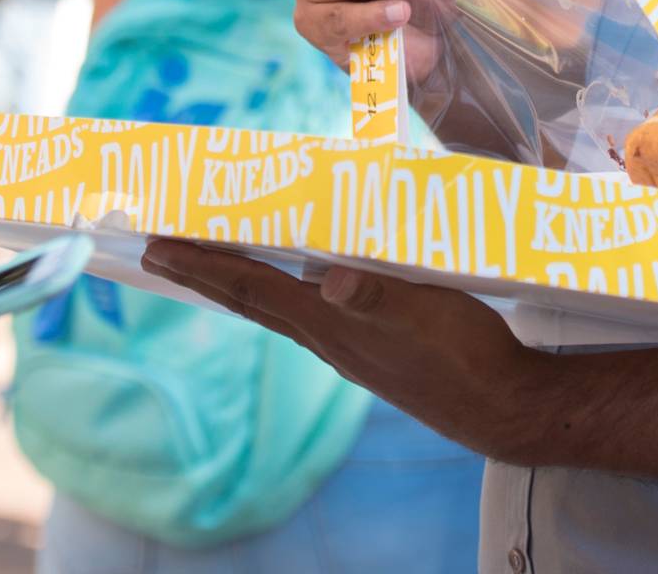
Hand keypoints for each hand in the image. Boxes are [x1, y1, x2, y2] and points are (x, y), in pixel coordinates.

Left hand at [142, 240, 538, 458]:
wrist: (501, 409)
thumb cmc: (466, 357)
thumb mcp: (427, 313)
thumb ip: (379, 296)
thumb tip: (330, 281)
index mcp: (328, 324)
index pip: (250, 287)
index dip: (203, 265)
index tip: (156, 247)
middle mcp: (327, 339)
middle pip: (251, 299)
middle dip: (204, 273)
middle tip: (159, 252)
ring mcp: (347, 349)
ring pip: (277, 309)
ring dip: (241, 282)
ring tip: (215, 262)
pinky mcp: (371, 352)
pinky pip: (309, 315)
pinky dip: (284, 294)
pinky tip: (299, 285)